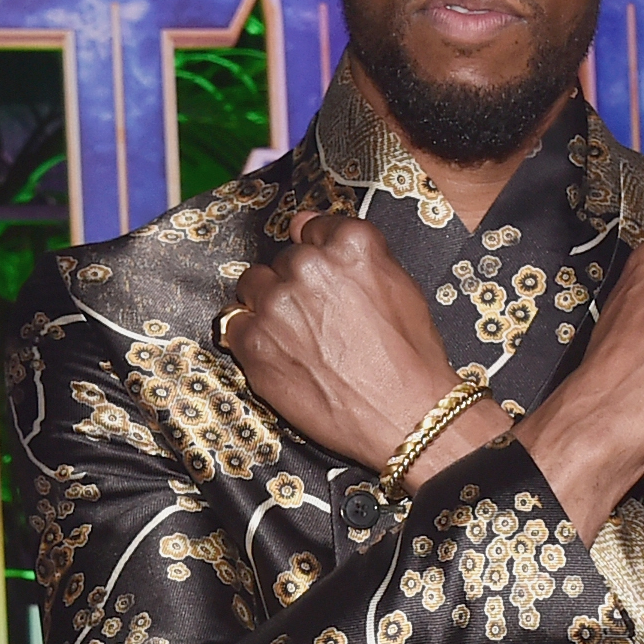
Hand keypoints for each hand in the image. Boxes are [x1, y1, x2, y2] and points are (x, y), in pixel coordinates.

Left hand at [222, 215, 507, 481]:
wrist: (405, 416)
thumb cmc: (410, 360)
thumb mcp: (401, 288)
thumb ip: (356, 255)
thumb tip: (313, 230)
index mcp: (351, 244)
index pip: (312, 227)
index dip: (314, 252)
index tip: (317, 272)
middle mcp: (309, 265)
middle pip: (282, 260)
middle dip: (294, 284)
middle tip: (317, 319)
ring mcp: (277, 302)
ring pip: (253, 286)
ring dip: (267, 305)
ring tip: (296, 338)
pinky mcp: (255, 340)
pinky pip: (234, 324)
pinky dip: (250, 338)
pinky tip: (278, 355)